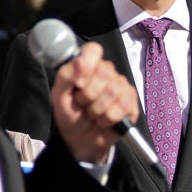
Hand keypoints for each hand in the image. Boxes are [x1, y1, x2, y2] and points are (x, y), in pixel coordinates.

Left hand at [50, 42, 139, 163]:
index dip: (87, 65)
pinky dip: (108, 118)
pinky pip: (123, 105)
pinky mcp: (131, 102)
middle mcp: (107, 72)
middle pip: (105, 71)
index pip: (93, 50)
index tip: (78, 83)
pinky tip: (103, 121)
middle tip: (82, 104)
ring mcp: (121, 86)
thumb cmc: (70, 115)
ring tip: (92, 114)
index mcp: (88, 66)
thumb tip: (79, 60)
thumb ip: (66, 76)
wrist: (80, 140)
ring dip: (97, 109)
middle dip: (89, 94)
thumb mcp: (59, 96)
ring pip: (114, 89)